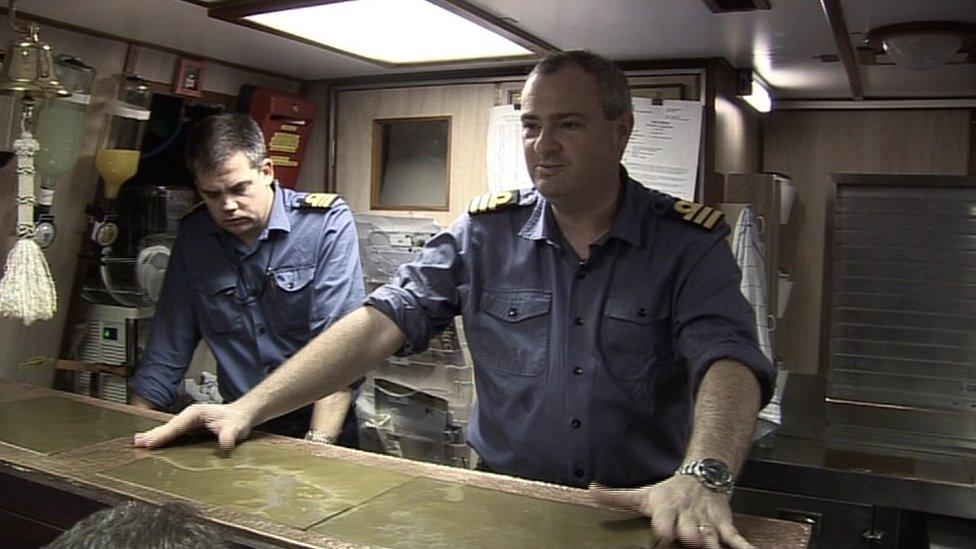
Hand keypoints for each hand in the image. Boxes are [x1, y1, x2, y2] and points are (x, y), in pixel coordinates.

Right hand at [132, 403, 252, 451]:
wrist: (242, 416)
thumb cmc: (238, 421)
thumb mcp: (236, 428)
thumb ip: (229, 436)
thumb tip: (225, 444)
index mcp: (196, 413)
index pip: (176, 426)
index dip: (163, 435)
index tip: (150, 442)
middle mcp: (189, 415)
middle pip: (168, 426)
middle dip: (152, 434)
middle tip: (136, 443)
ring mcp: (188, 420)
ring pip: (168, 429)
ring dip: (154, 435)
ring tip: (137, 442)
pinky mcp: (190, 426)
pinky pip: (173, 432)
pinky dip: (162, 437)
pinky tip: (152, 442)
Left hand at [589, 476, 754, 548]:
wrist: (701, 477)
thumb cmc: (667, 493)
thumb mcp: (642, 494)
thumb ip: (616, 497)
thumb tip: (591, 490)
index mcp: (666, 510)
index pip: (664, 522)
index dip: (664, 529)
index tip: (663, 535)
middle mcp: (687, 518)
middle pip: (689, 532)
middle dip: (691, 539)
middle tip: (692, 543)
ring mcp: (706, 523)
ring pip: (712, 537)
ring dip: (714, 545)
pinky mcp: (722, 525)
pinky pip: (734, 538)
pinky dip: (743, 547)